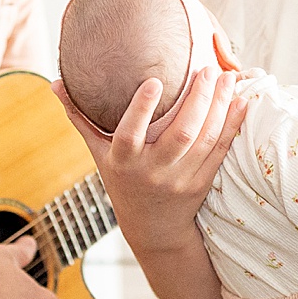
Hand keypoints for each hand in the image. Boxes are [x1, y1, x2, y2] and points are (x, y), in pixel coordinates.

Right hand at [53, 63, 246, 254]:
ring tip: (227, 77)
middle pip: (180, 135)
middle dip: (198, 100)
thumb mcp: (98, 154)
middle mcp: (153, 172)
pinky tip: (241, 101)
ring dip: (220, 107)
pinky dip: (233, 125)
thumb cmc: (122, 182)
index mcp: (124, 162)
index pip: (130, 135)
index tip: (154, 81)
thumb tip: (56, 83)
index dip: (141, 109)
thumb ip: (81, 118)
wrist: (152, 228)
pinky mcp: (203, 183)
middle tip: (207, 69)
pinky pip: (221, 151)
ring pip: (205, 140)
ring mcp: (181, 179)